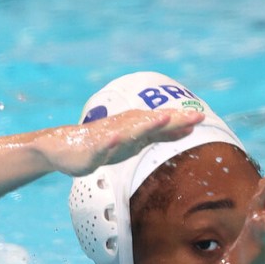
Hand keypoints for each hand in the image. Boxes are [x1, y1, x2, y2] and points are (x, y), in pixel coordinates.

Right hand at [40, 108, 203, 176]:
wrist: (63, 148)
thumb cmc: (104, 144)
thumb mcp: (137, 141)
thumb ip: (160, 135)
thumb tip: (189, 128)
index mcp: (135, 127)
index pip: (161, 123)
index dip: (180, 120)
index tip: (201, 117)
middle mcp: (125, 128)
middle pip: (151, 123)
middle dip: (172, 120)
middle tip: (194, 115)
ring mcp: (108, 137)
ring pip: (129, 131)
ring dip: (145, 125)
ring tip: (163, 119)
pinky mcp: (92, 148)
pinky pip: (102, 145)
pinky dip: (110, 141)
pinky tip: (116, 138)